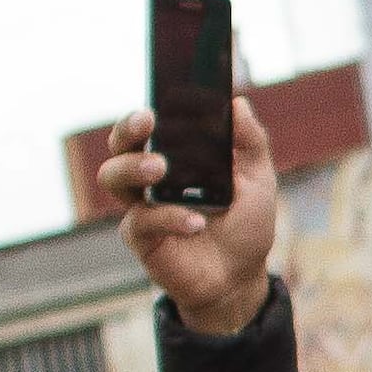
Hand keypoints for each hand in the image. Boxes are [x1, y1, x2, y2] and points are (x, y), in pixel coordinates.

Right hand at [103, 96, 287, 336]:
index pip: (152, 124)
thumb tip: (238, 103)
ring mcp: (141, 206)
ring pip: (113, 176)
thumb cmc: (244, 224)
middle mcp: (150, 177)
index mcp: (175, 155)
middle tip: (148, 121)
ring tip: (160, 168)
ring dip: (134, 166)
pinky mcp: (141, 238)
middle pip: (120, 144)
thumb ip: (251, 142)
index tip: (162, 95)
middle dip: (127, 128)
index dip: (150, 108)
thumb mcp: (258, 180)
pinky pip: (141, 221)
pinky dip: (169, 218)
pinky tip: (195, 222)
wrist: (240, 276)